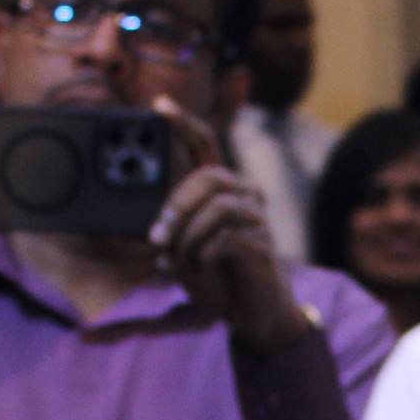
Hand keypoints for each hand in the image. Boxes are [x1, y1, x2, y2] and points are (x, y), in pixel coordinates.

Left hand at [144, 95, 303, 353]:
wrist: (251, 314)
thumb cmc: (218, 278)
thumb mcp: (184, 251)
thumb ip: (172, 231)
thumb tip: (156, 230)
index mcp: (220, 190)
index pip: (205, 145)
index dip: (182, 123)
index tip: (158, 104)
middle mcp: (242, 195)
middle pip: (207, 177)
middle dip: (176, 207)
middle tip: (158, 239)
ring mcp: (256, 217)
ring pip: (215, 207)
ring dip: (188, 236)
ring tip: (180, 261)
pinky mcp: (262, 243)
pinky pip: (225, 236)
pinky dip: (203, 253)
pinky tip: (202, 266)